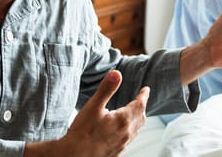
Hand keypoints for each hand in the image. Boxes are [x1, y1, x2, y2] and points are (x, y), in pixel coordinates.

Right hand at [26, 70, 149, 156]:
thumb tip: (117, 73)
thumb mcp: (93, 106)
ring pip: (136, 130)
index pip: (140, 104)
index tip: (146, 89)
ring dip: (137, 119)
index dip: (143, 95)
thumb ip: (106, 89)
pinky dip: (130, 130)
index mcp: (123, 119)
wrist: (76, 156)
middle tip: (140, 100)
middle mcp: (126, 133)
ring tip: (134, 114)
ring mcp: (122, 144)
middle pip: (141, 117)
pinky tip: (121, 131)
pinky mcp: (117, 152)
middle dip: (141, 107)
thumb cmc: (83, 133)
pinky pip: (129, 139)